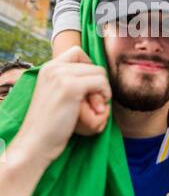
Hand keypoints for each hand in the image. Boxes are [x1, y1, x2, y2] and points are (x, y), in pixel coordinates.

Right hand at [18, 47, 110, 163]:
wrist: (35, 143)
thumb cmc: (49, 124)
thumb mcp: (56, 95)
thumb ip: (70, 81)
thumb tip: (99, 74)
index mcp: (48, 68)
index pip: (77, 52)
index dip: (88, 67)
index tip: (88, 87)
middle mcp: (53, 67)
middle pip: (92, 64)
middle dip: (97, 83)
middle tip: (94, 104)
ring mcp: (61, 76)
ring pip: (99, 72)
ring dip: (102, 91)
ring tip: (95, 108)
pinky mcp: (71, 87)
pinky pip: (101, 82)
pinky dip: (105, 95)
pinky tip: (98, 109)